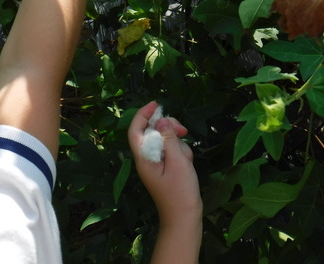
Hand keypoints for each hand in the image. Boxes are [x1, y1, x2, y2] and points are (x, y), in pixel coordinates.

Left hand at [128, 102, 202, 227]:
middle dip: (168, 128)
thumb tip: (162, 120)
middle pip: (153, 132)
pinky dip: (182, 154)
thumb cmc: (180, 192)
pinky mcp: (166, 169)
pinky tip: (188, 164)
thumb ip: (169, 138)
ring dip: (178, 144)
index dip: (143, 114)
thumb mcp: (178, 161)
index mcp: (144, 158)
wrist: (185, 219)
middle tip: (183, 130)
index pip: (135, 130)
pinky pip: (172, 152)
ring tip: (186, 159)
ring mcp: (157, 164)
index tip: (156, 104)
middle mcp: (147, 159)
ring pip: (166, 141)